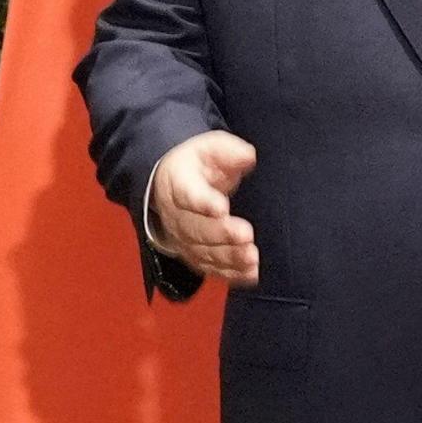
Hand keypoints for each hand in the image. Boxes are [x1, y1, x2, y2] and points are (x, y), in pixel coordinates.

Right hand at [150, 131, 260, 286]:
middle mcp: (177, 215)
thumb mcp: (209, 149)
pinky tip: (250, 273)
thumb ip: (228, 152)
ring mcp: (184, 238)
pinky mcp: (194, 254)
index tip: (221, 207)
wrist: (170, 186)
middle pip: (196, 228)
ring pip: (204, 252)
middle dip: (222, 234)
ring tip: (251, 257)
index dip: (203, 202)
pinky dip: (230, 273)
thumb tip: (247, 156)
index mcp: (179, 184)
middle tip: (245, 236)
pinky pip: (210, 267)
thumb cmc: (195, 167)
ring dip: (229, 257)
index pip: (188, 194)